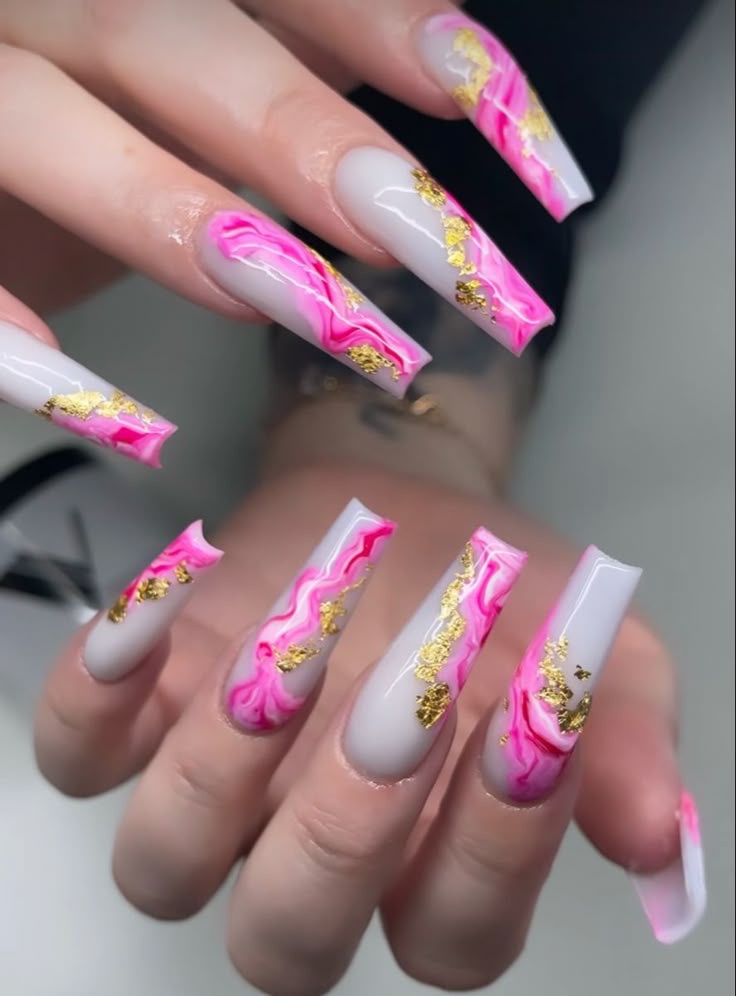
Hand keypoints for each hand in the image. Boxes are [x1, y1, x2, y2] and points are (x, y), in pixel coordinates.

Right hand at [1, 1, 590, 460]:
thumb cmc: (98, 133)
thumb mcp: (201, 89)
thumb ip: (298, 61)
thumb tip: (452, 58)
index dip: (373, 15)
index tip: (474, 92)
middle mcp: (37, 11)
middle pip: (155, 30)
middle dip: (293, 129)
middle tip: (415, 238)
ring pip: (34, 117)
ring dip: (165, 212)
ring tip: (298, 312)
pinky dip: (7, 330)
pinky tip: (116, 418)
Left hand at [34, 463, 685, 993]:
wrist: (402, 507)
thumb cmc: (502, 592)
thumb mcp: (594, 649)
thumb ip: (624, 738)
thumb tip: (654, 836)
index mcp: (428, 862)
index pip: (453, 936)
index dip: (493, 853)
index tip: (530, 721)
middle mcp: (307, 850)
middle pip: (289, 942)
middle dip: (348, 829)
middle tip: (408, 695)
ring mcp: (213, 785)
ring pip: (163, 865)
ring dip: (219, 769)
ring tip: (291, 647)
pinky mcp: (141, 708)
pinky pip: (75, 750)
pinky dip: (98, 694)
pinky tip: (163, 606)